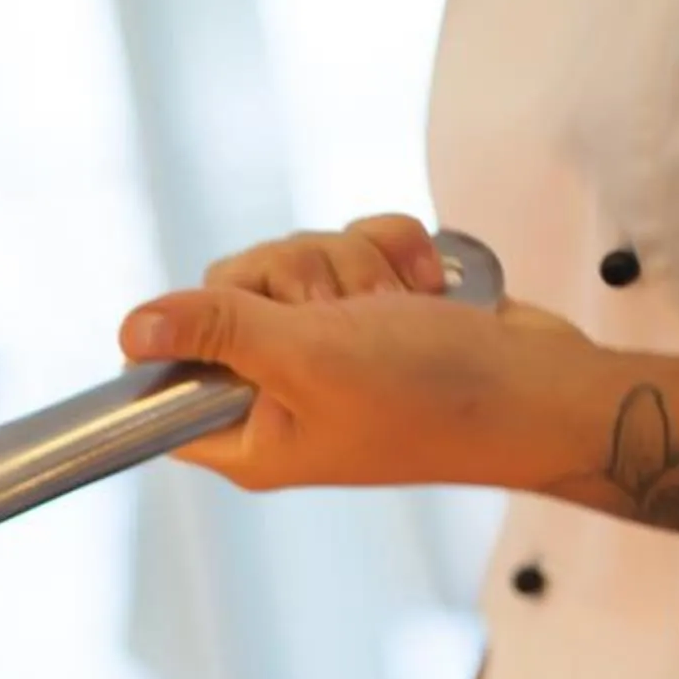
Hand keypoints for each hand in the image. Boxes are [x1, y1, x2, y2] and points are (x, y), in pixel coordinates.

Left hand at [120, 214, 597, 492]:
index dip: (201, 329)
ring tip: (399, 308)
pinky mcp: (374, 310)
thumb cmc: (437, 395)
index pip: (170, 374)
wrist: (547, 389)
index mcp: (248, 434)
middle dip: (296, 277)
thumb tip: (130, 330)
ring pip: (296, 259)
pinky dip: (393, 252)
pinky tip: (426, 286)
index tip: (254, 320)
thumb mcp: (309, 359)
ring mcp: (327, 348)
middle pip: (231, 291)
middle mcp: (279, 392)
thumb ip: (220, 333)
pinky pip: (352, 245)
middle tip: (345, 314)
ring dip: (354, 264)